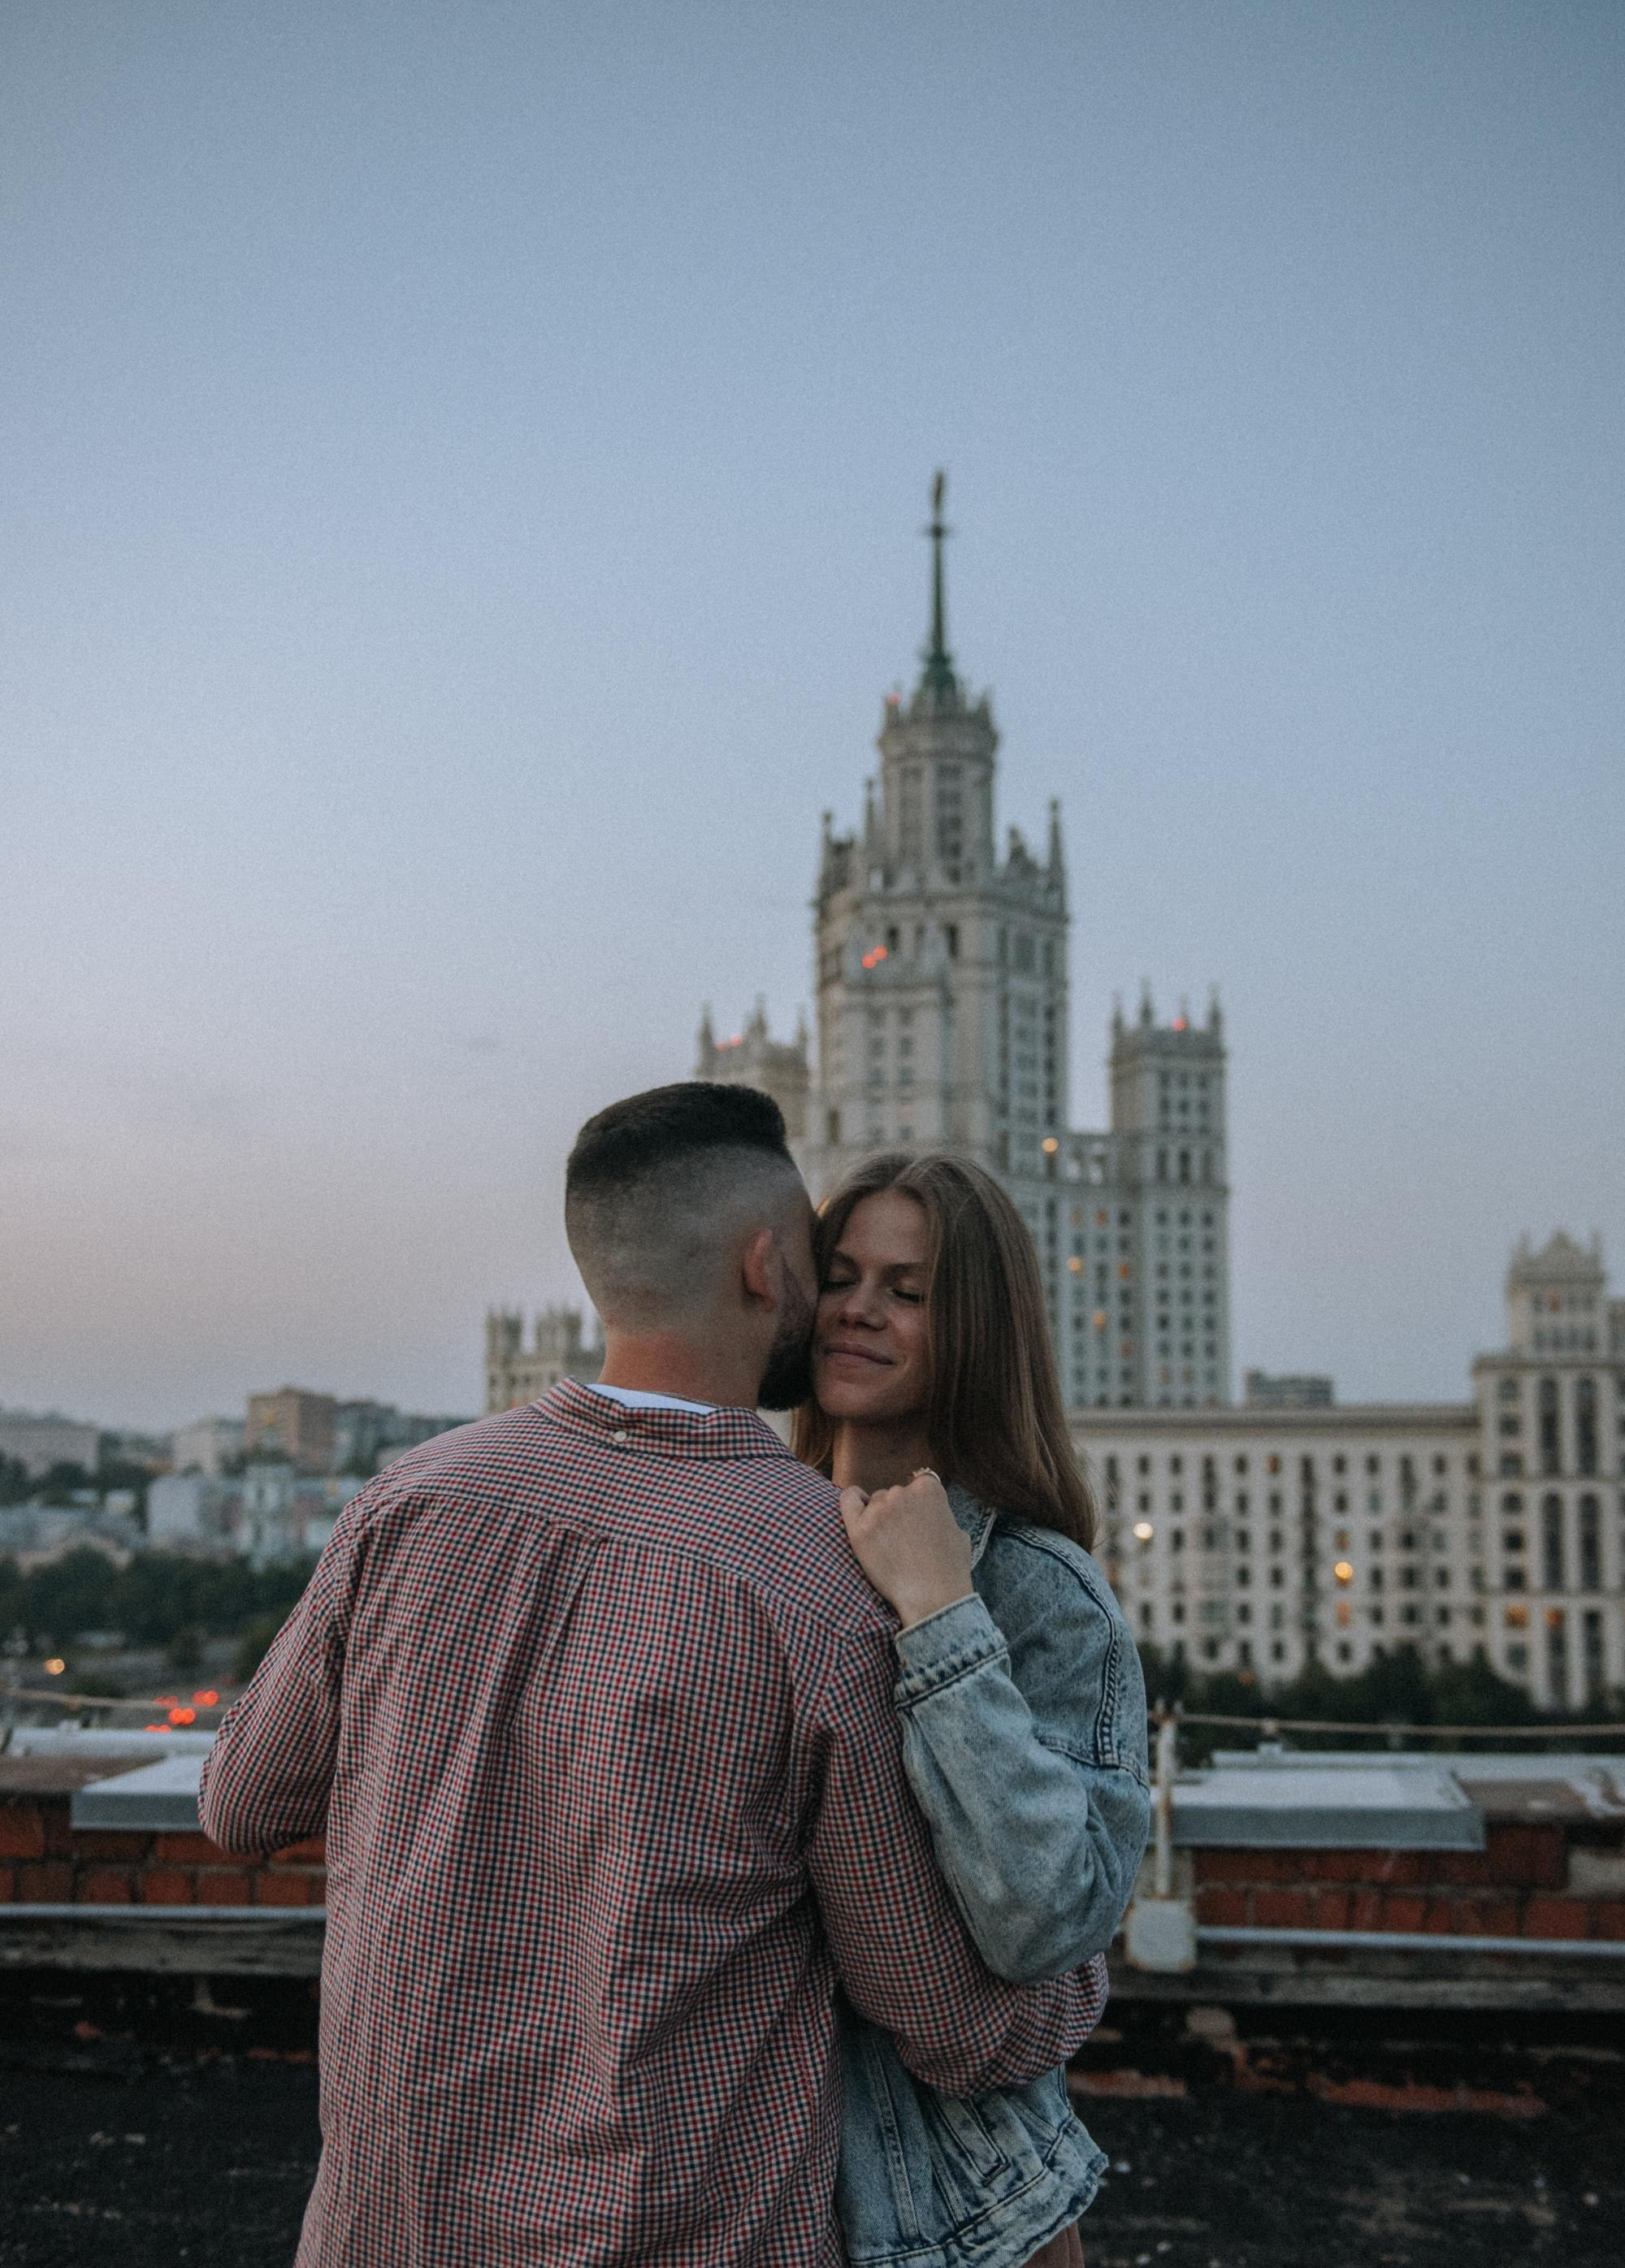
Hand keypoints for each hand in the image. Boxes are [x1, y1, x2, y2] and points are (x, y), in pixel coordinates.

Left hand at [838, 1471, 973, 1629]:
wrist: (933, 1598)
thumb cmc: (950, 1571)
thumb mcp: (959, 1532)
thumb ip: (942, 1514)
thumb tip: (934, 1514)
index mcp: (929, 1489)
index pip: (918, 1484)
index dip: (917, 1505)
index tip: (916, 1522)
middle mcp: (903, 1492)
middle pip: (893, 1494)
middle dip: (897, 1512)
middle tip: (902, 1540)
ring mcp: (880, 1509)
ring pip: (874, 1502)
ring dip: (879, 1517)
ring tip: (889, 1546)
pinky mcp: (860, 1528)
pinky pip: (848, 1500)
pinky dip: (852, 1501)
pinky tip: (859, 1515)